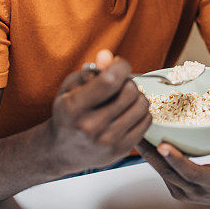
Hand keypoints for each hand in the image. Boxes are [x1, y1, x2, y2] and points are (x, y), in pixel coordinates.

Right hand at [47, 49, 150, 175]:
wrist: (62, 151)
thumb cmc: (68, 113)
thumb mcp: (71, 87)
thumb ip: (91, 69)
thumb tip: (109, 57)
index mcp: (73, 107)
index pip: (110, 80)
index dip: (120, 66)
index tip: (119, 65)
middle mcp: (91, 126)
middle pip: (130, 91)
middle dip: (127, 82)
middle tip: (119, 85)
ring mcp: (108, 141)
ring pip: (142, 105)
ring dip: (137, 96)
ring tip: (124, 98)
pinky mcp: (122, 149)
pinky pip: (147, 120)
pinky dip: (141, 111)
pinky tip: (128, 112)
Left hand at [137, 102, 209, 205]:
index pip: (192, 173)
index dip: (177, 160)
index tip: (162, 146)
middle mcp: (196, 191)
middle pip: (169, 172)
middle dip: (152, 153)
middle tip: (140, 132)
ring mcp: (183, 191)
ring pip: (160, 172)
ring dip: (146, 154)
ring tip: (135, 132)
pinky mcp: (175, 187)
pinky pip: (160, 171)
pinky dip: (151, 157)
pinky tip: (142, 140)